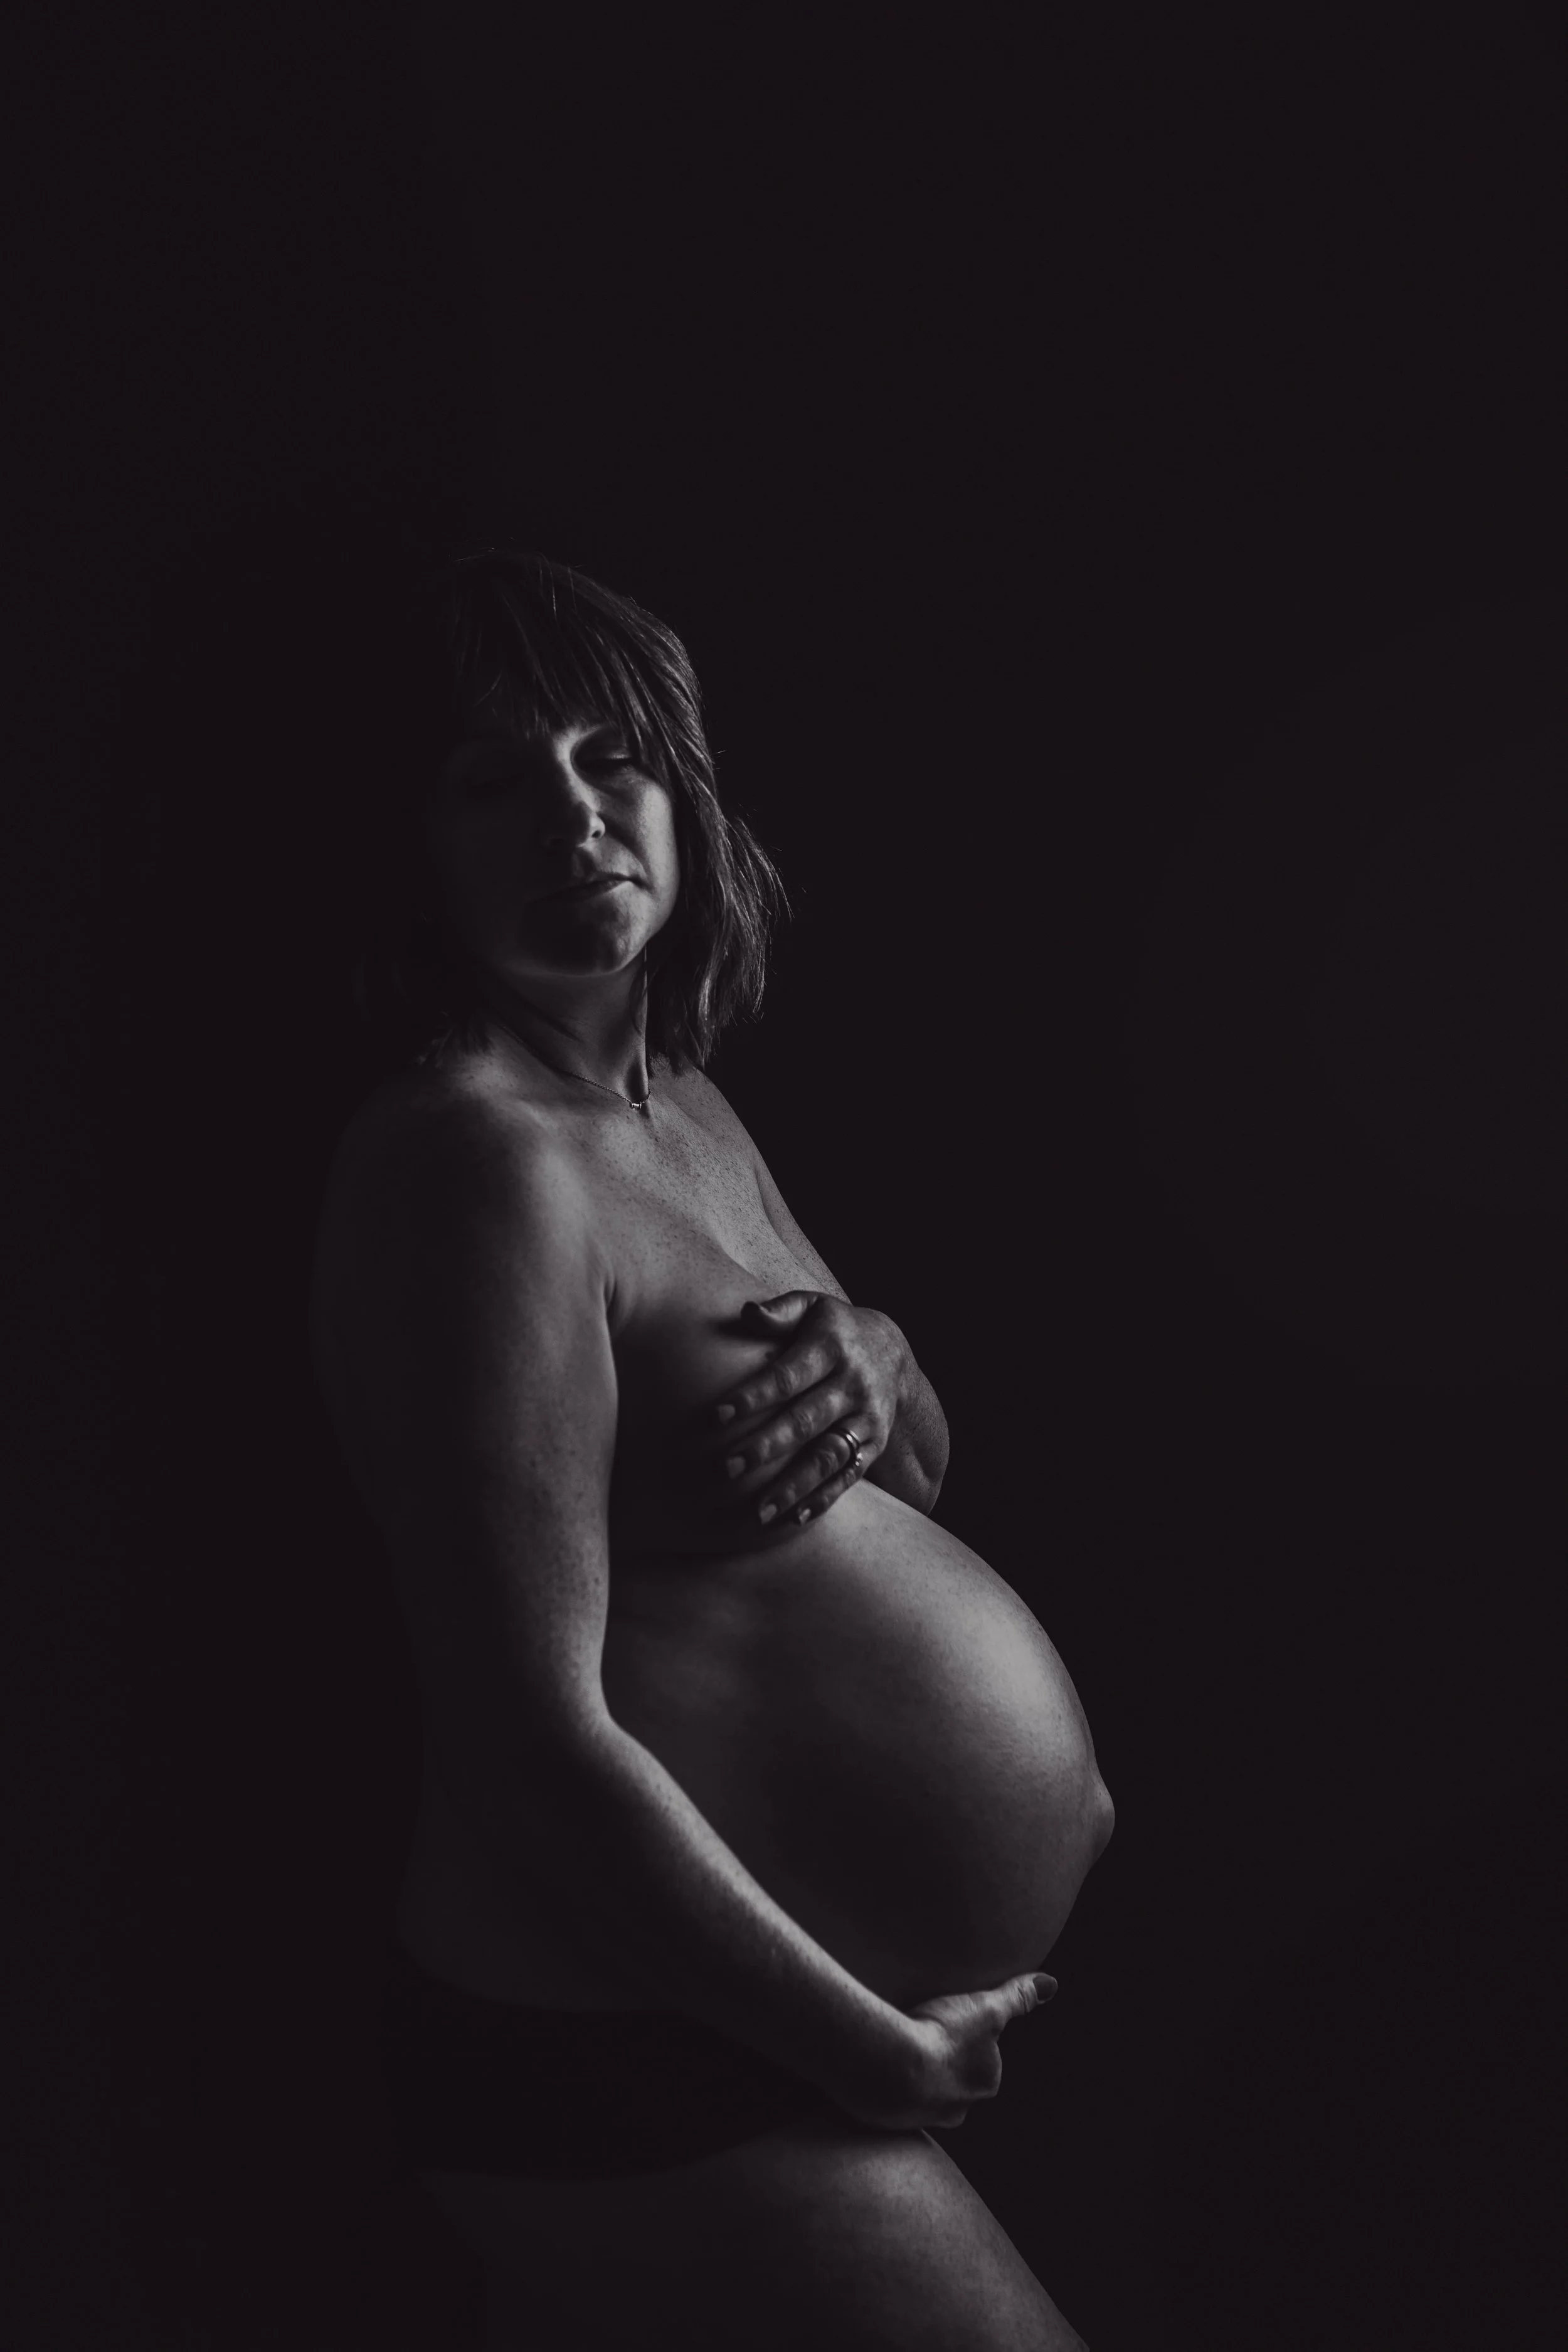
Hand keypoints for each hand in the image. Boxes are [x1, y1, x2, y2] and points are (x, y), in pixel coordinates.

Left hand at [700, 1292, 906, 1529]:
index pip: (788, 1375)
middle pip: (806, 1420)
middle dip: (767, 1446)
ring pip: (828, 1456)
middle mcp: (853, 1385)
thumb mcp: (813, 1307)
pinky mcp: (874, 1445)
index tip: (717, 1415)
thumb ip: (780, 1310)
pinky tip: (794, 1518)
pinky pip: (848, 1475)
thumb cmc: (834, 1329)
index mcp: (832, 1347)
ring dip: (793, 1486)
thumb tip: (747, 1312)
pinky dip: (823, 1499)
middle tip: (728, 1468)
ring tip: (758, 1512)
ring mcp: (867, 1419)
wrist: (894, 1356)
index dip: (754, 1395)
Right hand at [841, 1973, 1058, 2132]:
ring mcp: (920, 2117)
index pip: (982, 2060)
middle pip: (952, 2080)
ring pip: (921, 2093)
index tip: (948, 2021)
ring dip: (910, 2073)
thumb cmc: (942, 2036)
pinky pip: (890, 2100)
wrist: (887, 2067)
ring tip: (894, 2045)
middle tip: (920, 2032)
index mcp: (983, 2084)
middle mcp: (956, 2109)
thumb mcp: (985, 2007)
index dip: (965, 2037)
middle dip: (940, 2062)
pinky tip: (874, 2064)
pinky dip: (884, 2083)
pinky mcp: (887, 2120)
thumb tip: (1051, 1985)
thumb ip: (1017, 1997)